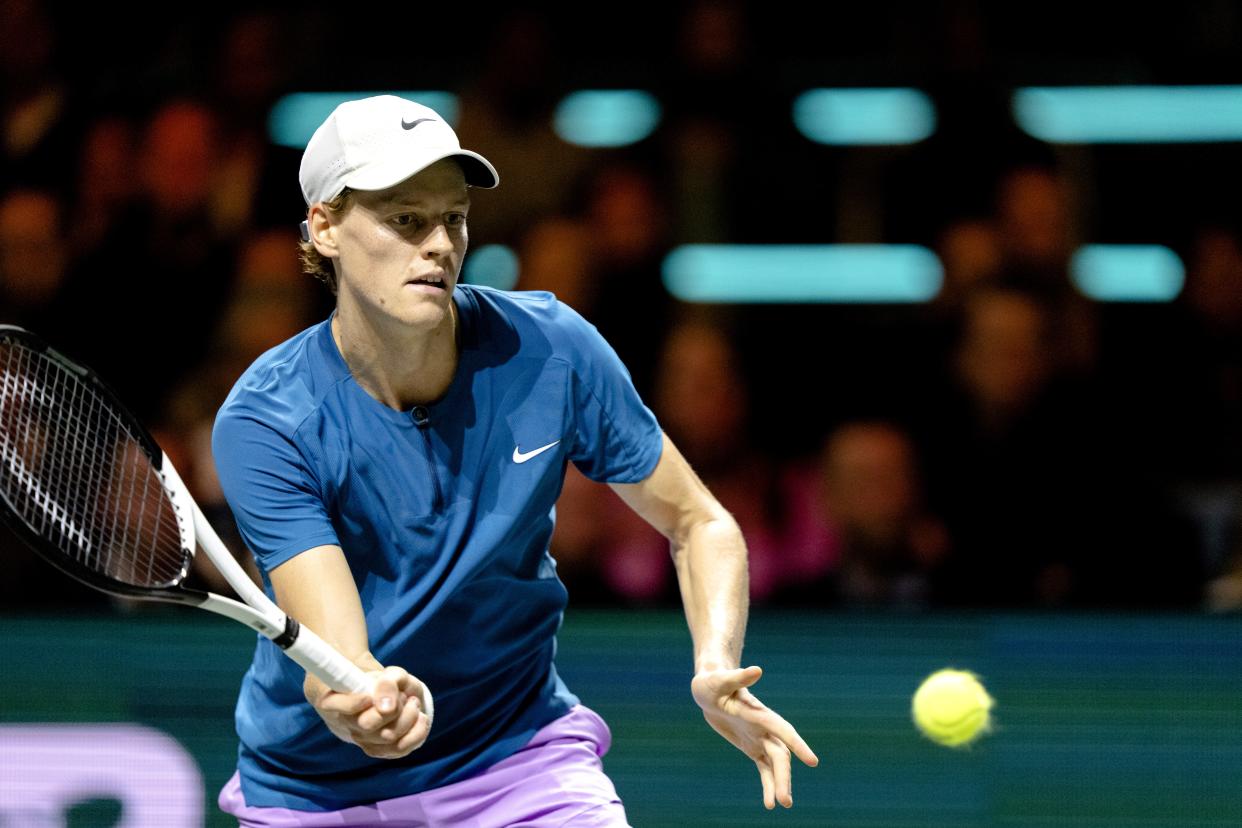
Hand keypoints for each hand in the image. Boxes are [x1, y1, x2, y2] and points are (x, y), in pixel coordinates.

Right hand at [305, 665, 431, 758]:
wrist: (391, 699)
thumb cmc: (385, 684)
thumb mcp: (389, 674)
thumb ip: (388, 682)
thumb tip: (385, 706)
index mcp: (338, 700)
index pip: (336, 706)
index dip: (352, 704)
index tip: (369, 696)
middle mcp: (348, 724)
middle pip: (367, 724)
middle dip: (394, 707)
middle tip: (403, 696)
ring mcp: (364, 740)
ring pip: (387, 736)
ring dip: (409, 716)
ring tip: (412, 703)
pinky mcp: (382, 751)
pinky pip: (400, 749)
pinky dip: (417, 732)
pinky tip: (420, 718)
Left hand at [691, 665, 818, 808]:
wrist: (709, 688)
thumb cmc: (713, 682)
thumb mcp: (721, 680)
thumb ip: (739, 677)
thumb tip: (757, 670)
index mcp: (759, 713)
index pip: (782, 730)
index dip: (796, 745)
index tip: (812, 762)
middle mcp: (764, 727)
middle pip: (780, 754)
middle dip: (784, 777)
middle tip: (786, 802)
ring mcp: (759, 738)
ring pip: (775, 764)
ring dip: (780, 783)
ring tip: (784, 805)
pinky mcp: (751, 746)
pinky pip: (763, 768)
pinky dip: (768, 784)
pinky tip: (770, 803)